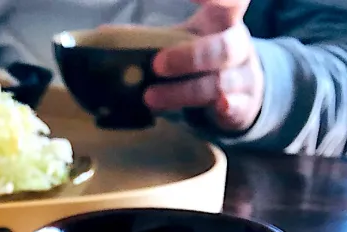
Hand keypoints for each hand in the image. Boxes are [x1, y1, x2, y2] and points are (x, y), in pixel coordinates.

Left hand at [145, 0, 263, 133]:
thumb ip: (157, 40)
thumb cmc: (203, 59)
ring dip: (183, 92)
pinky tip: (221, 105)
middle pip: (223, 47)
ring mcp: (243, 78)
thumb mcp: (185, 41)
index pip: (229, 1)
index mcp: (223, 21)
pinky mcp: (242, 107)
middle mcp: (237, 46)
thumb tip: (104, 37)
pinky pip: (236, 107)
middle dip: (190, 57)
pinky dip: (228, 107)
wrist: (240, 92)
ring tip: (150, 97)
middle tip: (156, 64)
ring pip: (219, 83)